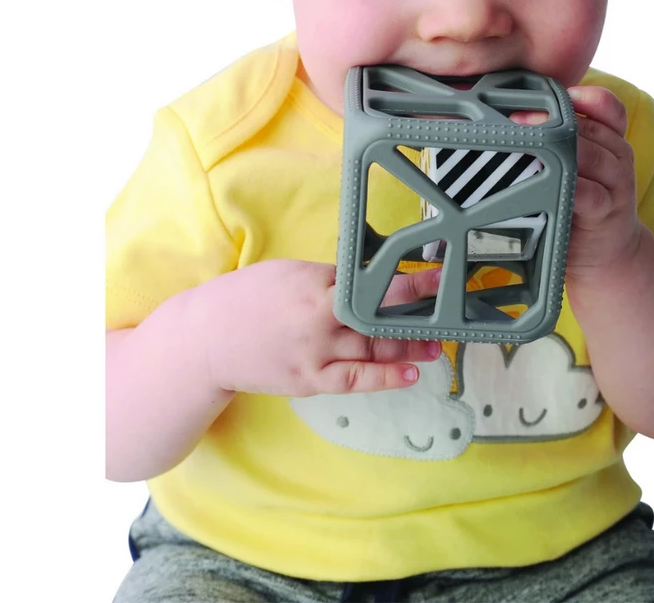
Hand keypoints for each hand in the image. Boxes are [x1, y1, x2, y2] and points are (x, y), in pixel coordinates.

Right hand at [190, 259, 441, 397]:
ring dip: (408, 347)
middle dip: (415, 316)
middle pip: (378, 318)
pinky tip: (409, 374)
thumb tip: (370, 281)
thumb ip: (332, 280)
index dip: (409, 284)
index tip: (439, 279)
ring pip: (371, 349)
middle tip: (447, 312)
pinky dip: (384, 378)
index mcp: (314, 286)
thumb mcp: (291, 273)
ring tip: (437, 344)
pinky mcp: (309, 381)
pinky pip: (354, 381)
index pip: (372, 283)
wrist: (206, 339)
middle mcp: (318, 320)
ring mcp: (314, 354)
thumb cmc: (249, 297)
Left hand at [513, 85, 640, 277]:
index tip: (550, 94)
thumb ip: (553, 143)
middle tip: (515, 119)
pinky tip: (547, 184)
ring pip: (593, 156)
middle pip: (591, 127)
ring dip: (559, 150)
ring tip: (526, 145)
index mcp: (608, 138)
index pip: (606, 106)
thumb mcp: (574, 167)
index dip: (581, 97)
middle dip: (553, 121)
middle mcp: (616, 155)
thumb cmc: (581, 202)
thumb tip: (502, 121)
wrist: (607, 252)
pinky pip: (591, 193)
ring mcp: (617, 182)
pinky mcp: (609, 210)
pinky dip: (570, 187)